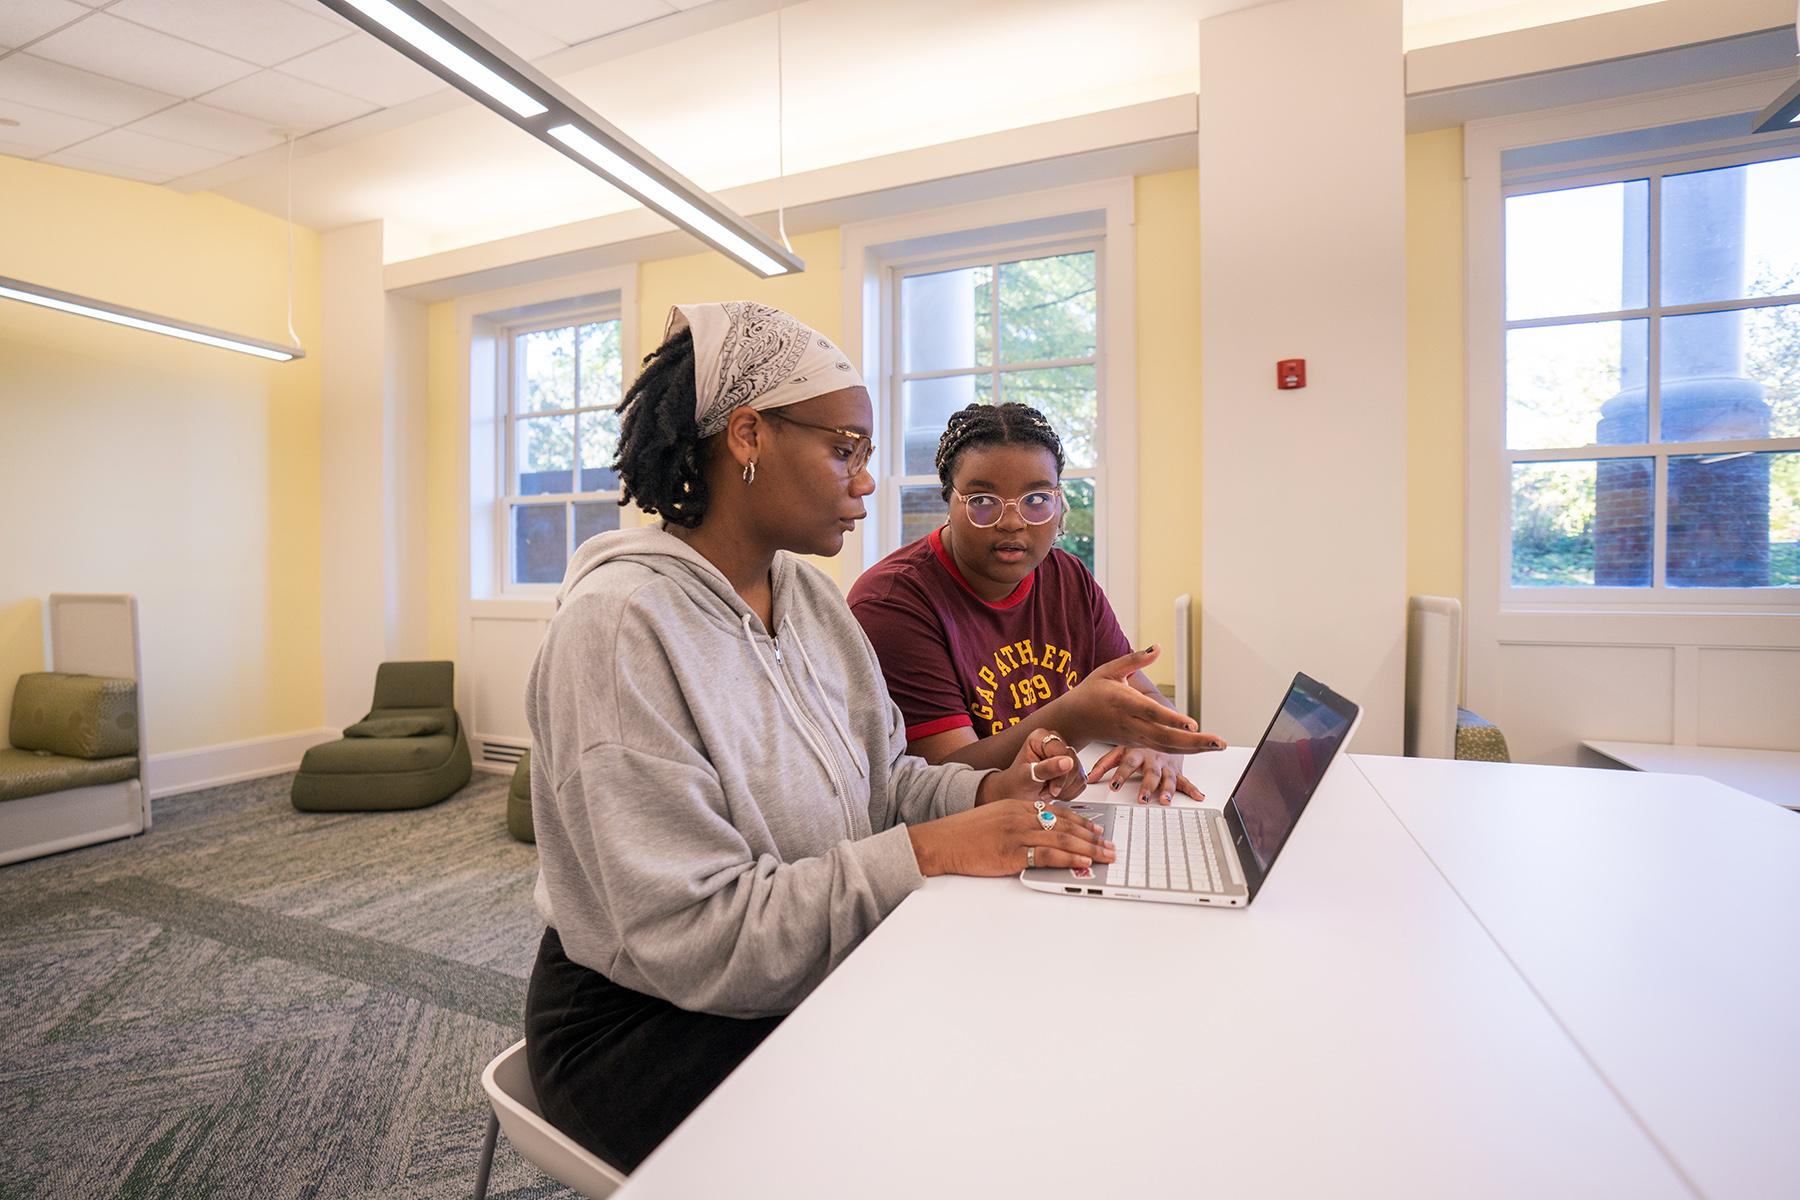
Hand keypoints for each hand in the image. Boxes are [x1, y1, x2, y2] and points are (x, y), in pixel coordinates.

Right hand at [908, 799, 1113, 877]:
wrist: (939, 842)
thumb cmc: (963, 834)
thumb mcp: (994, 819)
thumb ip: (1017, 824)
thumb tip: (1040, 837)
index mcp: (1017, 806)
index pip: (1057, 812)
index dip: (1081, 822)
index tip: (1097, 830)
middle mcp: (1021, 816)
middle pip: (1065, 825)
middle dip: (1092, 836)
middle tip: (1111, 845)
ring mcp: (1017, 834)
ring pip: (1062, 839)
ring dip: (1088, 849)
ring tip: (1106, 856)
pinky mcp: (1011, 853)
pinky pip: (1047, 855)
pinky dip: (1068, 859)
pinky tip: (1083, 863)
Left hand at [975, 728, 1082, 805]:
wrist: (1017, 791)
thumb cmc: (1018, 781)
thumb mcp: (1028, 776)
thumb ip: (1047, 768)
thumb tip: (1067, 762)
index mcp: (1041, 737)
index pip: (1062, 752)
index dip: (1060, 774)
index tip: (1053, 789)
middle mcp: (1055, 742)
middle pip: (1073, 764)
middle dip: (1060, 784)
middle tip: (1045, 792)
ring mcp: (1066, 754)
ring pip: (1079, 775)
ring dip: (1064, 790)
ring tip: (1047, 791)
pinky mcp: (1073, 767)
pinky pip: (1081, 782)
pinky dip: (1069, 792)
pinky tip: (1055, 792)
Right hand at [1062, 647, 1228, 755]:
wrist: (1074, 720)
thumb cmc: (1092, 691)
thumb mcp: (1109, 669)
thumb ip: (1135, 659)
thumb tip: (1157, 647)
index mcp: (1123, 702)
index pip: (1151, 712)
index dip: (1172, 720)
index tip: (1192, 724)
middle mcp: (1130, 723)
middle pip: (1164, 736)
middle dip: (1193, 742)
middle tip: (1218, 742)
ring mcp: (1134, 737)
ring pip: (1165, 747)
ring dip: (1193, 749)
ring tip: (1218, 746)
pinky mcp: (1137, 744)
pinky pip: (1162, 749)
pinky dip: (1182, 750)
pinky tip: (1201, 747)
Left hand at [1088, 747, 1203, 805]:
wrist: (1161, 724)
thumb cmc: (1138, 742)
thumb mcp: (1120, 749)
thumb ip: (1104, 764)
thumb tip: (1089, 778)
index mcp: (1137, 752)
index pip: (1126, 764)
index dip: (1120, 774)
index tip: (1114, 786)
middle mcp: (1152, 758)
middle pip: (1149, 774)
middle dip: (1147, 787)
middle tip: (1143, 799)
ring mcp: (1165, 765)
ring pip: (1167, 778)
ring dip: (1168, 790)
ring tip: (1166, 801)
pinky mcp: (1176, 770)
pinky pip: (1185, 780)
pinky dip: (1192, 789)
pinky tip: (1199, 796)